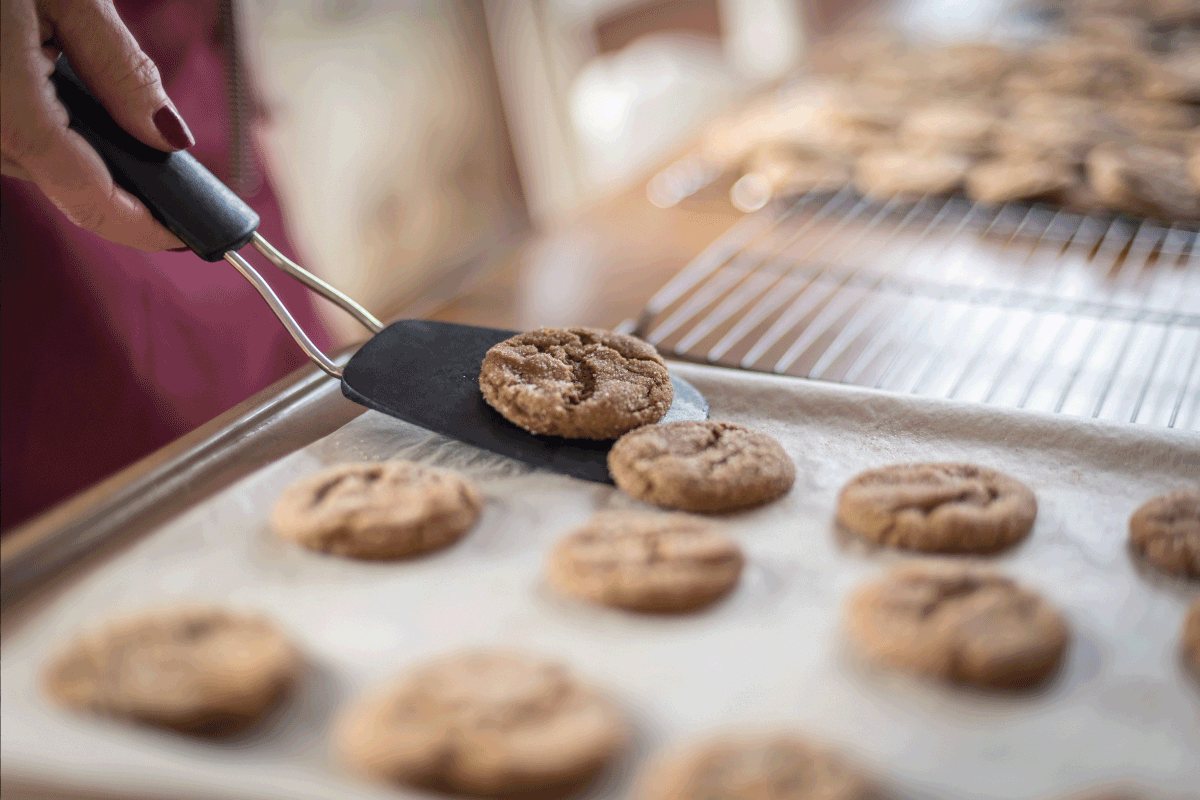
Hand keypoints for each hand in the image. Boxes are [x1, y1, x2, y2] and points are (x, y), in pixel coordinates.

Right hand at [1, 0, 193, 250]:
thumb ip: (122, 71)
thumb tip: (168, 138)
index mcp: (9, 114)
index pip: (92, 201)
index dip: (145, 226)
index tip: (187, 233)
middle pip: (63, 183)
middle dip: (115, 173)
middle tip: (164, 161)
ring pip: (29, 160)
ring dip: (71, 143)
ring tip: (86, 90)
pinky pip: (4, 134)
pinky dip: (36, 119)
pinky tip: (42, 75)